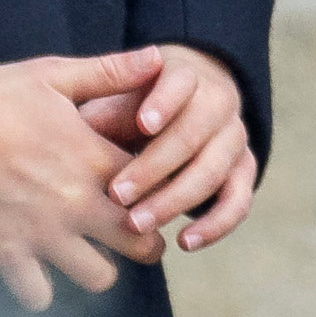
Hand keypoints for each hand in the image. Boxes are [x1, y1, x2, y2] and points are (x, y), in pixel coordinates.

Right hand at [0, 45, 168, 309]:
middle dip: (143, 243)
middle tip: (128, 234)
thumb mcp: (54, 74)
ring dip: (95, 269)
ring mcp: (43, 233)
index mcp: (95, 158)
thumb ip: (110, 71)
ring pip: (99, 278)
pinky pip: (38, 295)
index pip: (159, 190)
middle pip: (142, 246)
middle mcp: (79, 202)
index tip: (148, 194)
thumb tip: (157, 58)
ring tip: (82, 253)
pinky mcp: (7, 253)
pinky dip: (37, 290)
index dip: (159, 195)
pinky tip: (32, 271)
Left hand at [102, 45, 259, 253]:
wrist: (182, 109)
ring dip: (176, 201)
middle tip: (117, 195)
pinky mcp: (244, 173)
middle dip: (155, 167)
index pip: (181, 82)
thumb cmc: (133, 105)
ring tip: (138, 224)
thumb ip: (102, 110)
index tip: (142, 124)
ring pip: (214, 171)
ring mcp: (235, 138)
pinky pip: (237, 202)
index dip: (164, 103)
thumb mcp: (115, 98)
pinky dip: (214, 225)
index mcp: (186, 74)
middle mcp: (218, 103)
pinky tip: (184, 242)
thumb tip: (71, 132)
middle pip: (195, 134)